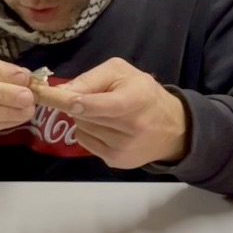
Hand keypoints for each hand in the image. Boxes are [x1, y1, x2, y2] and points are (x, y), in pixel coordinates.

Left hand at [58, 58, 189, 168]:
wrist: (171, 127)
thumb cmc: (143, 93)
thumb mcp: (121, 73)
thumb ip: (91, 78)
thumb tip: (61, 91)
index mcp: (138, 99)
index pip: (104, 105)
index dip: (80, 102)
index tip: (62, 98)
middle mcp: (133, 127)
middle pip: (87, 117)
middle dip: (77, 104)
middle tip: (85, 97)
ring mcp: (124, 148)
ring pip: (83, 129)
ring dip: (83, 118)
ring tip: (100, 112)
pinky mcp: (116, 160)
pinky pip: (85, 143)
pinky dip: (87, 132)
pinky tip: (102, 126)